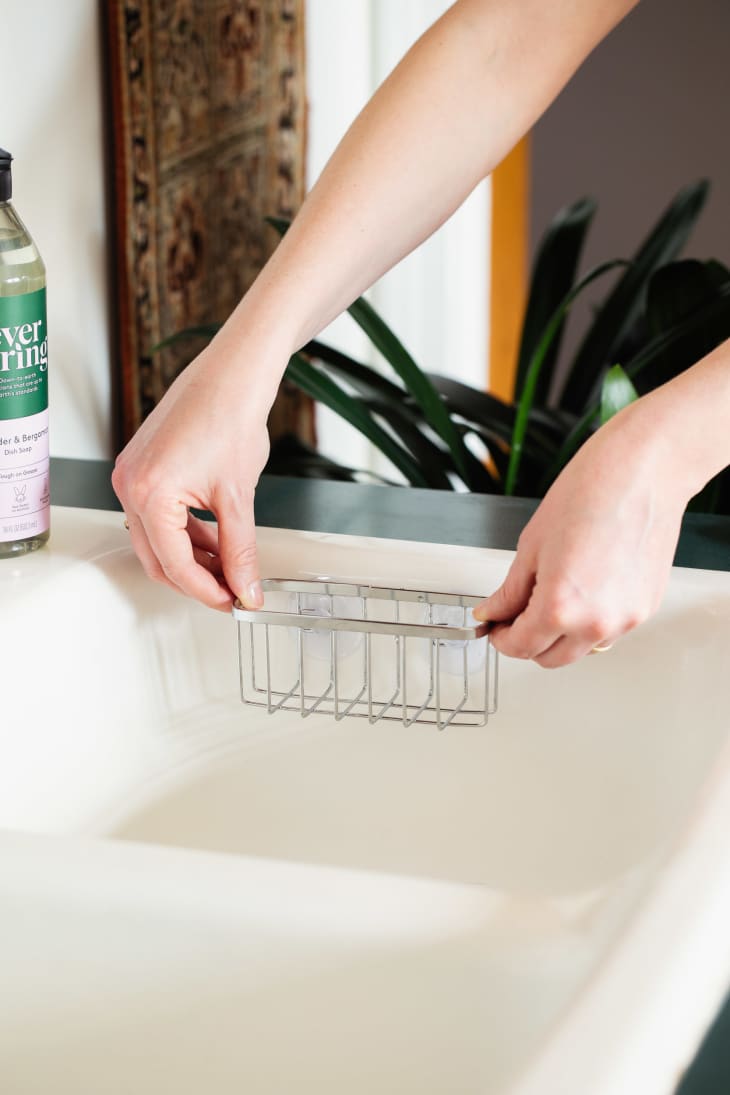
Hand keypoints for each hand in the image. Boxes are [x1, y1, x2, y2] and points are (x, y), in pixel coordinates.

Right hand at [112, 342, 272, 611]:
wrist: (230, 376)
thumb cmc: (231, 418)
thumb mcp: (238, 499)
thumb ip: (240, 551)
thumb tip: (245, 588)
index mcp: (149, 494)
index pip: (174, 565)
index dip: (206, 591)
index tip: (233, 601)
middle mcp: (130, 486)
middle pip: (158, 559)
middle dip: (196, 580)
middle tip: (232, 592)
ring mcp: (131, 476)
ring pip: (156, 540)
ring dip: (191, 559)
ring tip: (228, 569)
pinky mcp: (141, 468)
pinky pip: (157, 517)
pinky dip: (184, 534)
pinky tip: (214, 542)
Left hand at [473, 404, 689, 666]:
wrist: (642, 472)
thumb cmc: (590, 494)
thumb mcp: (531, 546)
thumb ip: (510, 591)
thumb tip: (493, 611)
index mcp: (560, 607)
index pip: (520, 647)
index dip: (500, 639)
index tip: (494, 628)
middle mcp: (596, 622)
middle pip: (550, 658)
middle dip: (527, 641)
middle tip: (514, 617)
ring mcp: (626, 619)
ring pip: (582, 649)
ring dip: (561, 635)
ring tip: (552, 597)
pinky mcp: (645, 608)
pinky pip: (609, 631)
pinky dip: (591, 621)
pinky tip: (584, 590)